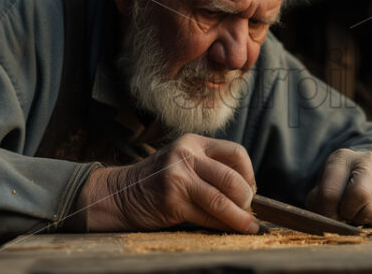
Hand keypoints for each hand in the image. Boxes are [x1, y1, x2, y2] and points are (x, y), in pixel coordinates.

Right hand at [78, 134, 258, 232]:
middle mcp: (187, 155)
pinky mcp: (172, 200)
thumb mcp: (185, 163)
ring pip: (222, 200)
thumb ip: (212, 170)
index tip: (250, 190)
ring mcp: (178, 177)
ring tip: (249, 226)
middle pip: (232, 178)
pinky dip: (222, 225)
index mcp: (194, 142)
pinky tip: (229, 229)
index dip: (249, 174)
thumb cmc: (160, 182)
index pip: (236, 153)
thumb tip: (250, 194)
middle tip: (248, 209)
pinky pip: (207, 216)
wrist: (120, 194)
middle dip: (246, 198)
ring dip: (240, 217)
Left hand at [305, 149, 371, 226]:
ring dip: (359, 219)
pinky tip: (367, 208)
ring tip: (355, 209)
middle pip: (360, 194)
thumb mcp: (322, 188)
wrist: (364, 172)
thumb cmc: (337, 184)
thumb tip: (331, 221)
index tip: (327, 216)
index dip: (326, 211)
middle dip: (347, 212)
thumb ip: (320, 204)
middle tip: (343, 213)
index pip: (330, 191)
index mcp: (341, 158)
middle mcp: (367, 161)